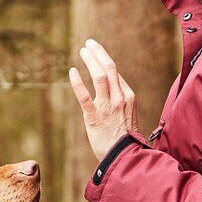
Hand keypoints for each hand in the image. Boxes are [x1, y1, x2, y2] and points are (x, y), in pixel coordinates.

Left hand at [69, 38, 138, 161]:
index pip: (116, 73)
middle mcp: (120, 98)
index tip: (96, 53)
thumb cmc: (125, 139)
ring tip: (82, 51)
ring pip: (100, 76)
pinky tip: (72, 71)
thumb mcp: (129, 116)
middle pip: (110, 68)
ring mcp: (108, 107)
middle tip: (89, 43)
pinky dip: (77, 82)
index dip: (104, 60)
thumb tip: (113, 90)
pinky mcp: (95, 117)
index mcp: (129, 97)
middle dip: (98, 53)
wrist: (124, 157)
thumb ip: (121, 102)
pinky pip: (85, 96)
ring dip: (90, 60)